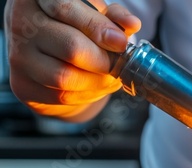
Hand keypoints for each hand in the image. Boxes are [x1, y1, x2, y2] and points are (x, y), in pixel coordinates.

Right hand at [4, 0, 140, 120]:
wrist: (49, 57)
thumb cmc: (76, 29)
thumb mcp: (95, 15)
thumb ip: (113, 16)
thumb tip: (132, 24)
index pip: (65, 8)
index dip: (97, 27)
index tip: (121, 43)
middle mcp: (20, 23)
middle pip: (71, 47)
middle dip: (103, 60)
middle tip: (118, 63)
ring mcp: (18, 56)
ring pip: (66, 76)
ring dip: (98, 81)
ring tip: (110, 75)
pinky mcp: (22, 85)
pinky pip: (62, 96)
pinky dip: (88, 93)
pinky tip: (95, 85)